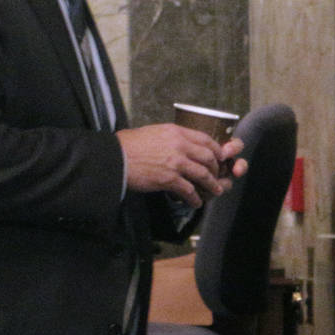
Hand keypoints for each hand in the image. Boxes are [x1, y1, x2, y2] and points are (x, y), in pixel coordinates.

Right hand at [117, 124, 245, 206]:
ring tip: (216, 191)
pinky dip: (195, 198)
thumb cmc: (128, 145)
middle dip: (216, 168)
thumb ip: (170, 137)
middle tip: (217, 175)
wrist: (114, 157)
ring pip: (203, 174)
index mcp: (175, 132)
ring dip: (212, 185)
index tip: (219, 156)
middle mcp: (179, 145)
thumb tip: (178, 143)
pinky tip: (196, 202)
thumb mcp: (153, 132)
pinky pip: (189, 190)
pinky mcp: (168, 179)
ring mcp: (175, 162)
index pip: (205, 139)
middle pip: (208, 157)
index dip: (216, 149)